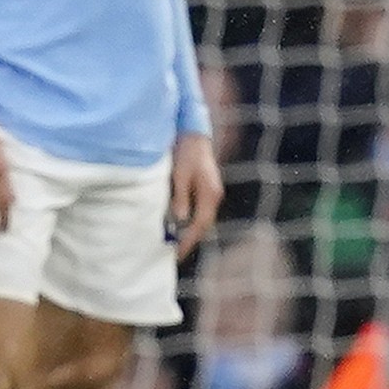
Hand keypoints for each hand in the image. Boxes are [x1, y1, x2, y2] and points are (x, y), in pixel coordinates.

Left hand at [168, 132, 224, 260]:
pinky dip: (190, 220)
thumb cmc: (186, 151)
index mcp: (210, 194)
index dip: (188, 241)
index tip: (176, 255)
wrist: (194, 132)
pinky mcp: (206, 188)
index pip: (199, 225)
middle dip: (190, 240)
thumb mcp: (180, 175)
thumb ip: (180, 197)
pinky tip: (179, 225)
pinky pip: (199, 210)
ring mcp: (211, 192)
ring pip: (202, 219)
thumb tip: (180, 220)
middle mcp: (214, 195)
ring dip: (190, 231)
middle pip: (203, 225)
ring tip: (175, 244)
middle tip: (175, 255)